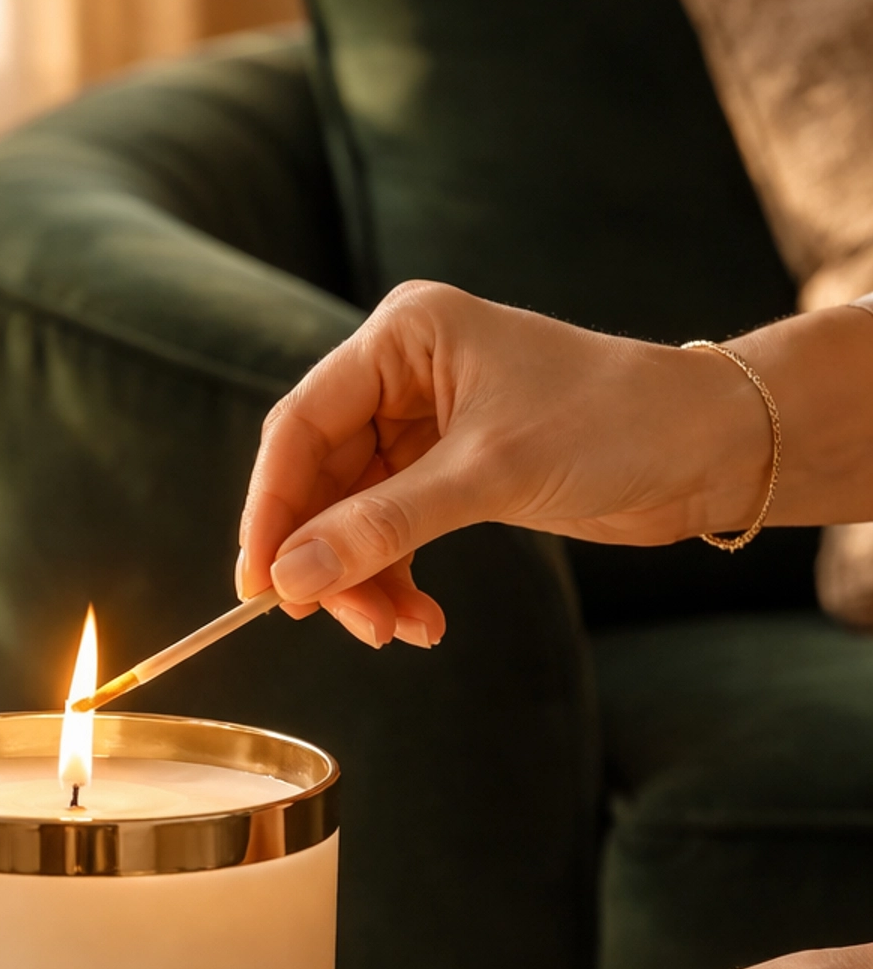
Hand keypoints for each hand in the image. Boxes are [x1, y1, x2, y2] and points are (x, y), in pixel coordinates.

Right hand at [237, 281, 783, 647]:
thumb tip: (292, 577)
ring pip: (354, 514)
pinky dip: (398, 579)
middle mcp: (406, 373)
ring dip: (365, 579)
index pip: (302, 425)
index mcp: (404, 336)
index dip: (272, 508)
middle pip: (321, 476)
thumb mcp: (489, 475)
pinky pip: (393, 531)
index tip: (259, 583)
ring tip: (395, 632)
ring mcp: (427, 424)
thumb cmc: (613, 423)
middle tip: (332, 620)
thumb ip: (384, 526)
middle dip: (326, 556)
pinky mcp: (453, 470)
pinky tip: (422, 621)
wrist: (709, 447)